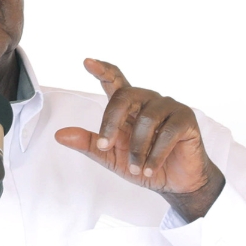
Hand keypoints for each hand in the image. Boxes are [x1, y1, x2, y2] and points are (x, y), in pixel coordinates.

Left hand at [54, 59, 224, 221]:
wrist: (175, 183)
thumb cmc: (143, 165)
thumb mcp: (111, 157)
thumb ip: (88, 144)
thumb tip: (60, 135)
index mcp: (129, 107)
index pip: (115, 81)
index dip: (102, 70)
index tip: (87, 62)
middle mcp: (148, 101)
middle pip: (124, 97)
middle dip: (110, 122)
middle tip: (105, 146)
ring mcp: (168, 107)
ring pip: (145, 121)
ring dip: (137, 150)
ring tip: (137, 168)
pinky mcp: (186, 118)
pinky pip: (166, 133)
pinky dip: (155, 156)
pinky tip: (150, 170)